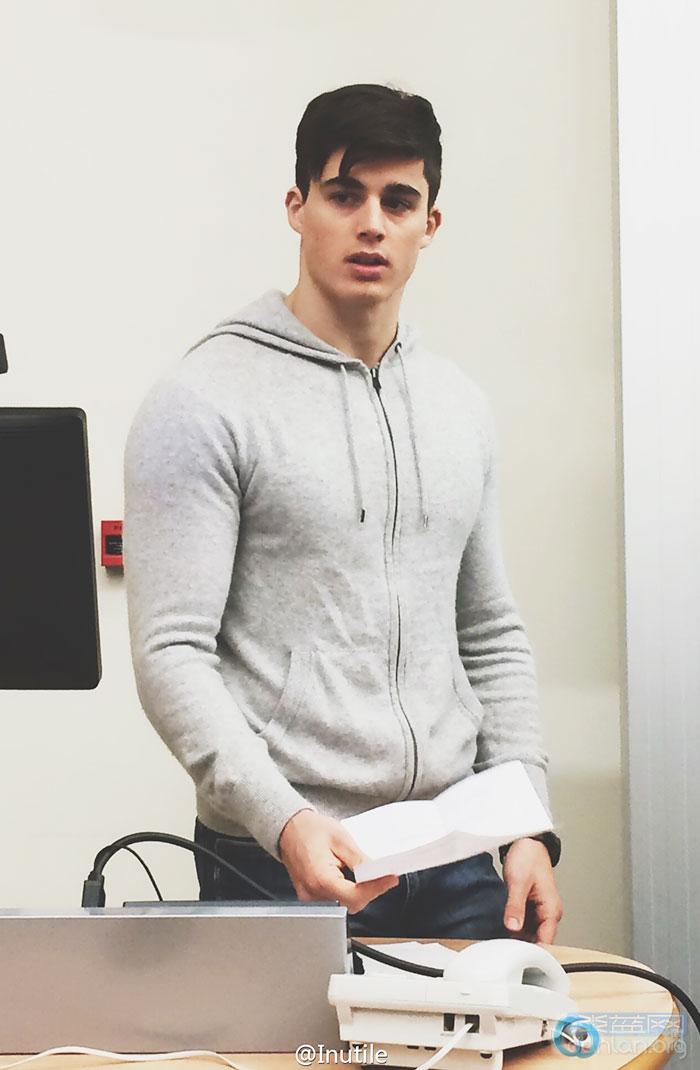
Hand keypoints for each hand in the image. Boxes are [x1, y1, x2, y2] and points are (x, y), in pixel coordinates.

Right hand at [278, 808, 398, 913]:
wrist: (288, 827)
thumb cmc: (309, 830)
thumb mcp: (340, 839)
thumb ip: (360, 860)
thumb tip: (379, 872)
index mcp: (320, 878)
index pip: (355, 895)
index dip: (376, 888)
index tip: (390, 879)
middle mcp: (313, 893)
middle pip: (351, 903)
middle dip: (370, 890)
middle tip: (385, 875)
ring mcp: (310, 897)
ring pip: (344, 903)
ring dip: (360, 892)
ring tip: (371, 876)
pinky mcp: (311, 896)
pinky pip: (335, 899)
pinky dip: (348, 891)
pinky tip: (355, 879)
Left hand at [501, 838, 562, 943]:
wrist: (527, 843)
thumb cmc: (528, 858)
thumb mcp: (518, 882)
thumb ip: (516, 906)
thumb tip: (513, 927)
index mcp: (551, 910)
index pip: (546, 941)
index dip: (533, 951)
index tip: (517, 958)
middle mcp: (548, 914)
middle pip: (538, 941)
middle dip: (523, 947)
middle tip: (504, 953)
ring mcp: (540, 912)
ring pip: (530, 935)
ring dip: (517, 939)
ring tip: (501, 945)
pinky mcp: (531, 909)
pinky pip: (524, 926)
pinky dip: (515, 930)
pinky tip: (503, 933)